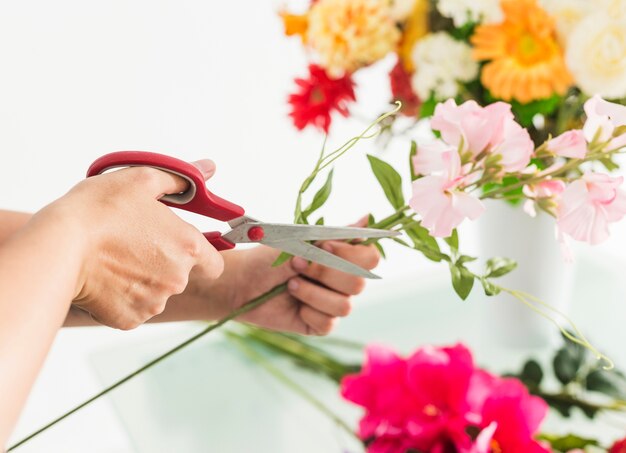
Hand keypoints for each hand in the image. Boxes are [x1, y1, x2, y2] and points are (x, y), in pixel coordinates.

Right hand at [56, 160, 223, 329]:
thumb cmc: (99, 210)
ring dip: (143, 280)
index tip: (181, 248)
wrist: (58, 246)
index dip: (200, 256)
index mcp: (187, 247)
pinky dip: (122, 297)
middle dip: (163, 263)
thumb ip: (181, 179)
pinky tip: (104, 278)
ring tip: (114, 258)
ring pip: (156, 292)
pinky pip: (133, 308)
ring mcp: (154, 302)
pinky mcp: (129, 319)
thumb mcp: (141, 179)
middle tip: (134, 244)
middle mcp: (177, 279)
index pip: (213, 263)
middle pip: (181, 276)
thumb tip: (209, 168)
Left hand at [219, 223, 379, 334]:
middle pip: (359, 283)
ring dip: (312, 293)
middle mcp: (342, 281)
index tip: (323, 246)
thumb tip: (367, 217)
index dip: (351, 255)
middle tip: (296, 264)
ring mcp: (332, 304)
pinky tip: (293, 303)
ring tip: (289, 285)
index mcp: (342, 257)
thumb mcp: (300, 239)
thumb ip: (336, 233)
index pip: (370, 258)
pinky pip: (328, 323)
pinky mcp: (320, 324)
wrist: (241, 281)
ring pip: (344, 305)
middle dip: (324, 272)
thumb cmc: (269, 257)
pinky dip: (307, 310)